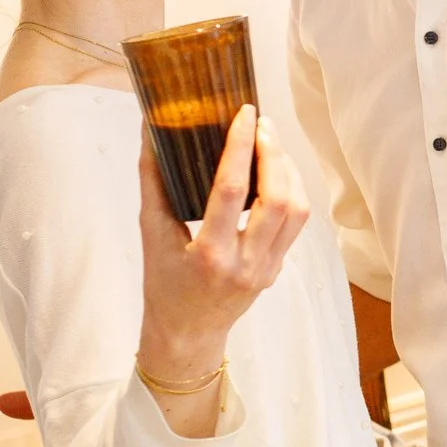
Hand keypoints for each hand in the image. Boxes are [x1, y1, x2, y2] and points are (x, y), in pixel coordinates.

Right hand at [136, 106, 308, 381]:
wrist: (186, 332)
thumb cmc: (163, 282)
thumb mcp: (150, 234)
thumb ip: (152, 181)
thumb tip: (151, 132)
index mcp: (210, 254)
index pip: (232, 191)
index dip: (241, 147)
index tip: (245, 114)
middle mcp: (246, 262)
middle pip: (277, 199)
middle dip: (273, 154)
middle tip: (261, 123)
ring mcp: (268, 267)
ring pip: (296, 210)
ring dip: (288, 170)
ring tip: (269, 143)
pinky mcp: (279, 267)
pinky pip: (296, 223)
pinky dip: (291, 191)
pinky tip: (276, 173)